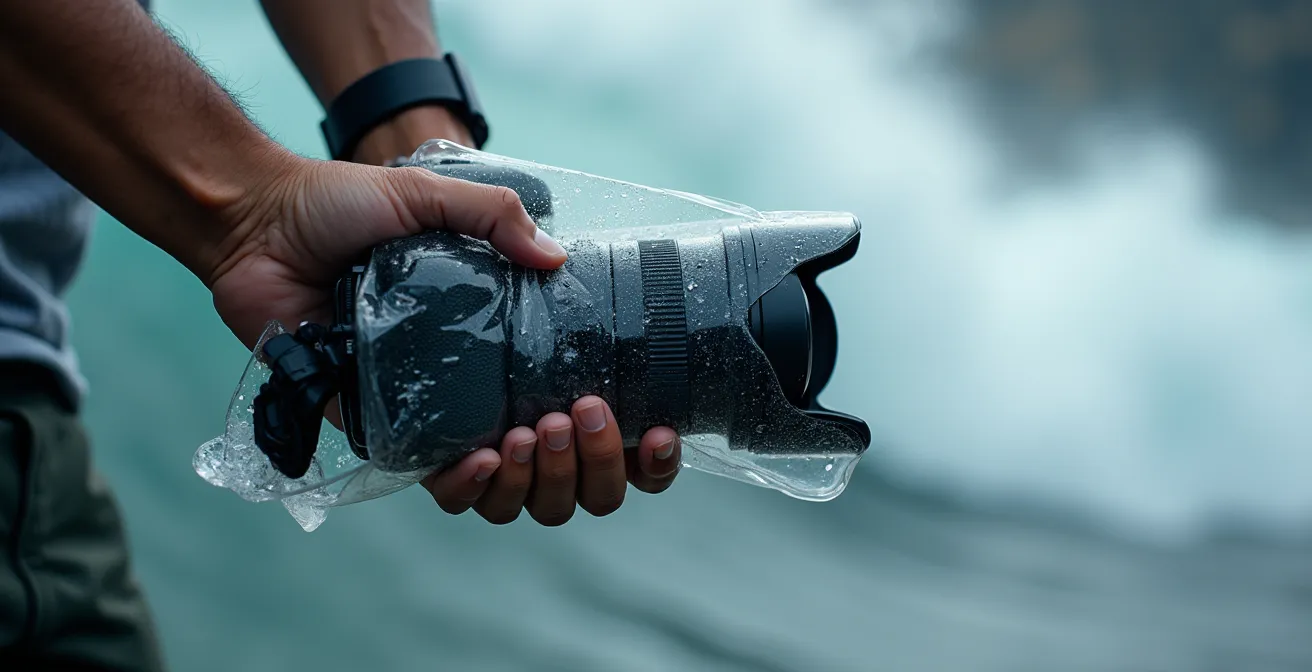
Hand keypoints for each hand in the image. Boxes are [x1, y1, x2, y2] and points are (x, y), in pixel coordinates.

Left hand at [208, 151, 679, 524]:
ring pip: (517, 498)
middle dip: (594, 466)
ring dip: (543, 480)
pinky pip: (443, 487)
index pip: (603, 423)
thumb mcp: (434, 196)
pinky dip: (473, 485)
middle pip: (572, 480)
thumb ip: (497, 216)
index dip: (641, 449)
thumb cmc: (348, 208)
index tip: (657, 430)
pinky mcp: (391, 435)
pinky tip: (486, 460)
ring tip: (537, 435)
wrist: (264, 224)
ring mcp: (446, 421)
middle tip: (578, 415)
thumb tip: (560, 261)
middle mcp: (496, 396)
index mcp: (522, 350)